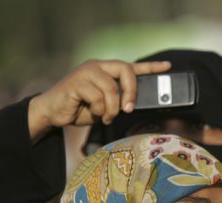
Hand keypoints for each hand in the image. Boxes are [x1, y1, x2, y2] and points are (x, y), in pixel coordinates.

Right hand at [28, 59, 170, 141]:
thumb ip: (118, 101)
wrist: (53, 112)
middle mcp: (98, 66)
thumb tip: (133, 105)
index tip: (168, 66)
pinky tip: (92, 113)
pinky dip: (98, 110)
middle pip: (126, 70)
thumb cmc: (80, 108)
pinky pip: (98, 98)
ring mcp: (87, 72)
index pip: (132, 66)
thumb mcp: (105, 106)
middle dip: (131, 92)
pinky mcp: (77, 81)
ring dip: (111, 109)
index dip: (151, 67)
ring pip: (112, 89)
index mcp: (107, 71)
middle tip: (129, 109)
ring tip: (105, 116)